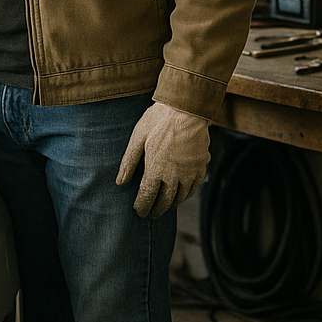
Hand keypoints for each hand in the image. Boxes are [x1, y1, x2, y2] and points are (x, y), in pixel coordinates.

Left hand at [116, 102, 210, 218]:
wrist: (187, 107)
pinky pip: (194, 188)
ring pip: (181, 198)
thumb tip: (120, 182)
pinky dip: (186, 195)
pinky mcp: (201, 166)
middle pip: (165, 202)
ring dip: (171, 205)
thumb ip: (129, 162)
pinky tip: (181, 194)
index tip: (138, 212)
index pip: (147, 197)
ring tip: (164, 206)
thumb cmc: (159, 119)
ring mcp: (190, 172)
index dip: (142, 207)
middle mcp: (174, 175)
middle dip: (156, 210)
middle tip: (150, 214)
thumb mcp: (137, 137)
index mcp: (156, 169)